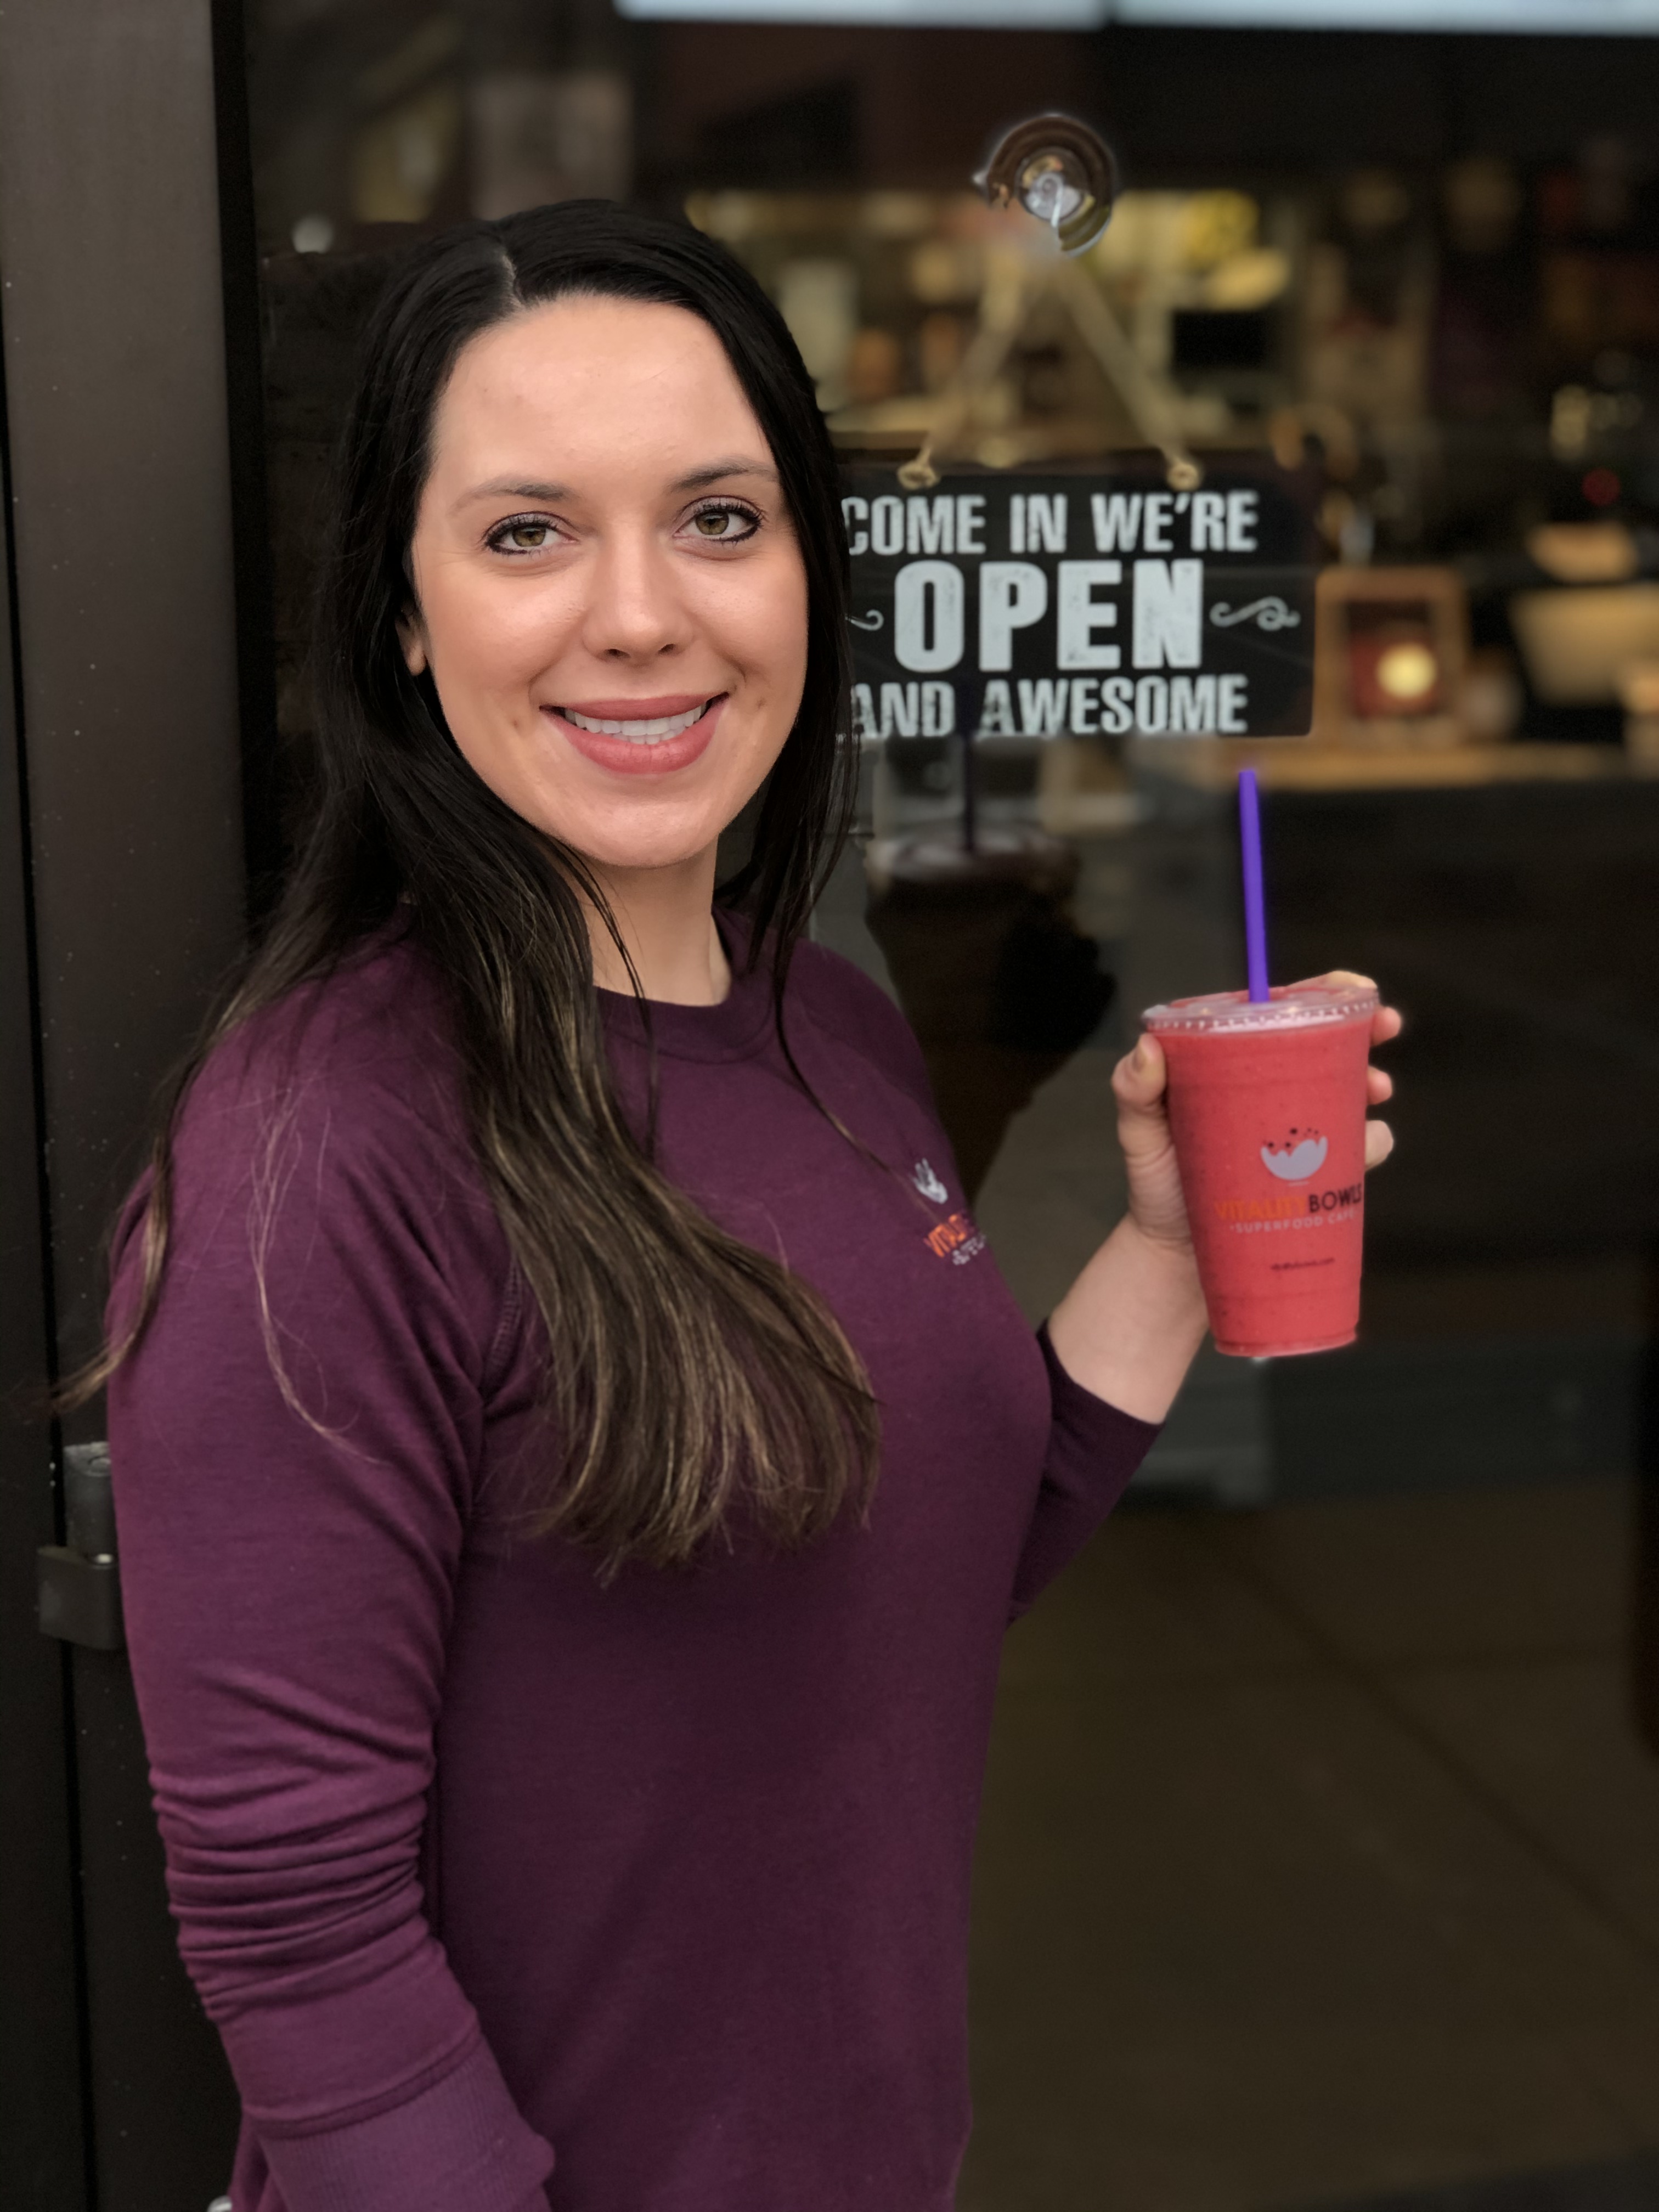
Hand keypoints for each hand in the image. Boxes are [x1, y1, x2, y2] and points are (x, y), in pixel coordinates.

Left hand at [1111, 970, 1402, 1254]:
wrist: (1176, 1257)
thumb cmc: (1156, 1184)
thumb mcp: (1139, 1133)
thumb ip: (1134, 1091)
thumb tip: (1148, 1047)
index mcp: (1233, 1062)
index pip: (1280, 1013)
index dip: (1324, 993)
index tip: (1355, 989)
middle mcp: (1271, 1088)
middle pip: (1328, 1045)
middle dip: (1367, 1029)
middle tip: (1386, 1026)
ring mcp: (1297, 1130)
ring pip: (1351, 1093)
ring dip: (1372, 1082)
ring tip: (1375, 1090)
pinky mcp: (1316, 1172)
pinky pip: (1356, 1151)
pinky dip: (1370, 1143)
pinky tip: (1367, 1144)